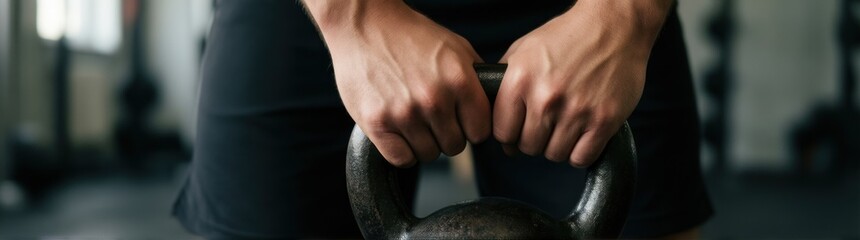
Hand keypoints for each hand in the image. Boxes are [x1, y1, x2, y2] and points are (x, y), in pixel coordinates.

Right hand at [303, 1, 490, 166]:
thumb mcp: (456, 48)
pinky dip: (401, 150)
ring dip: (423, 143)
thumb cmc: (410, 36)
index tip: (460, 121)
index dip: (471, 127)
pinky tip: (398, 132)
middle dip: (446, 135)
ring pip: (428, 154)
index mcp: (459, 80)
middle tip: (432, 118)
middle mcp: (434, 99)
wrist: (364, 25)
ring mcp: (404, 113)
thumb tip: (493, 107)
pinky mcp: (377, 123)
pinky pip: (401, 159)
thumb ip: (477, 78)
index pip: (481, 131)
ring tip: (413, 120)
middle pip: (455, 146)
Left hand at [493, 0, 670, 166]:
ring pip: (555, 155)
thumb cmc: (567, 37)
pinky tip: (582, 134)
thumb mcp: (523, 51)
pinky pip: (581, 158)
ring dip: (558, 145)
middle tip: (547, 123)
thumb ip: (503, 87)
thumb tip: (498, 130)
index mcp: (520, 80)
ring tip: (566, 124)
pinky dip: (580, 152)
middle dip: (535, 139)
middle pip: (528, 147)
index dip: (510, 133)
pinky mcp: (604, 120)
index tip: (520, 127)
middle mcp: (546, 97)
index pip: (503, 133)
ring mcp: (576, 110)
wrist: (614, 26)